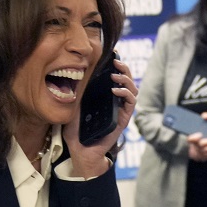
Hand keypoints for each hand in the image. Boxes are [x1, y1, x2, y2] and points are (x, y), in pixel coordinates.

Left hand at [62, 53, 137, 178]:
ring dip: (126, 80)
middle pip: (127, 81)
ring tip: (116, 75)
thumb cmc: (76, 130)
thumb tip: (77, 72)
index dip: (116, 66)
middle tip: (116, 62)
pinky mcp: (123, 119)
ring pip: (133, 90)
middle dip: (124, 69)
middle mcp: (115, 102)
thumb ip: (78, 91)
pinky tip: (116, 90)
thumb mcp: (74, 105)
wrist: (80, 150)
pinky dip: (126, 94)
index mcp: (105, 97)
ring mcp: (120, 110)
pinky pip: (131, 103)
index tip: (112, 56)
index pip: (115, 78)